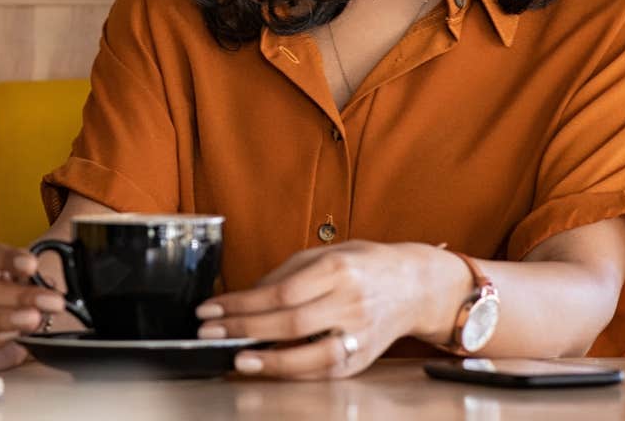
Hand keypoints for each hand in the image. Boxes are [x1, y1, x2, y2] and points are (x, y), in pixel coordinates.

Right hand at [0, 244, 66, 370]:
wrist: (9, 337)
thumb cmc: (15, 303)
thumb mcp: (27, 282)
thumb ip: (36, 276)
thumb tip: (52, 279)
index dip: (7, 259)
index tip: (32, 264)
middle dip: (17, 296)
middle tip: (49, 301)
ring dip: (3, 320)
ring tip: (33, 321)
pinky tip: (17, 343)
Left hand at [196, 241, 457, 379]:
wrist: (414, 286)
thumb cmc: (363, 265)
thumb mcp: (323, 254)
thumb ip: (284, 275)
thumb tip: (243, 297)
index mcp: (337, 269)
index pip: (280, 292)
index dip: (241, 304)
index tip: (211, 309)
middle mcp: (351, 302)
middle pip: (290, 323)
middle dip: (244, 330)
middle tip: (210, 333)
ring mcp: (360, 333)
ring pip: (311, 355)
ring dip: (269, 360)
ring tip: (238, 359)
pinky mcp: (364, 358)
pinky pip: (324, 370)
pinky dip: (293, 372)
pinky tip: (269, 367)